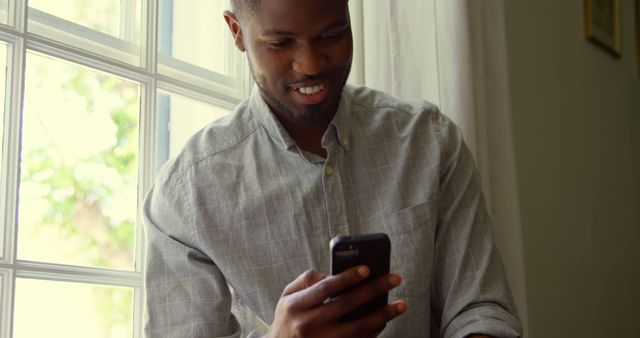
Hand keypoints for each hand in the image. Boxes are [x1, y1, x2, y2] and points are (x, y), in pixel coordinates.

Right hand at [264, 266, 406, 337]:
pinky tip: (386, 321)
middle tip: (394, 279)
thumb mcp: (287, 295)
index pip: (326, 289)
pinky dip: (375, 332)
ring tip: (401, 305)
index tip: (367, 268)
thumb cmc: (288, 318)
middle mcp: (308, 325)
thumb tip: (335, 274)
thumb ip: (308, 280)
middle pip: (347, 305)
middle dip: (373, 290)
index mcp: (295, 307)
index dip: (348, 277)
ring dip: (383, 316)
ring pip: (359, 328)